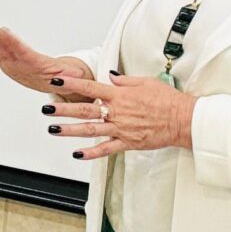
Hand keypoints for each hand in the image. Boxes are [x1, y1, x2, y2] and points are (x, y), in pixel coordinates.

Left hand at [0, 18, 96, 99]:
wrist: (54, 86)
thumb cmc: (63, 78)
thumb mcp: (74, 78)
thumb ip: (72, 76)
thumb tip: (75, 75)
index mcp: (36, 69)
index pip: (23, 54)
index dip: (12, 43)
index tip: (3, 31)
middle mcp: (21, 68)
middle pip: (6, 50)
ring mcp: (12, 67)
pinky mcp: (7, 64)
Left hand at [46, 74, 195, 159]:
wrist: (184, 119)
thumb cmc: (168, 100)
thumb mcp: (146, 82)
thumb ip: (125, 81)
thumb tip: (110, 77)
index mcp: (120, 95)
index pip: (91, 87)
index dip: (72, 83)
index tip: (57, 80)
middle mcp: (117, 112)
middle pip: (85, 109)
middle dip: (63, 109)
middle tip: (46, 109)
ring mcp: (121, 128)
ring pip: (90, 129)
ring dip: (70, 130)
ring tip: (53, 130)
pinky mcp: (128, 142)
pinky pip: (106, 149)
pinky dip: (91, 153)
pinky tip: (77, 154)